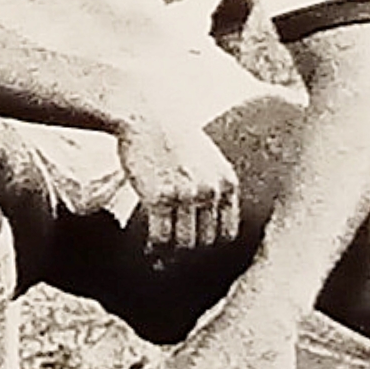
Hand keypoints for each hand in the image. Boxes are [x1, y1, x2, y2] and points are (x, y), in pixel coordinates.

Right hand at [114, 106, 240, 257]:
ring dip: (171, 252)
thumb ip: (212, 184)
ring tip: (159, 254)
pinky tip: (148, 248)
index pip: (227, 232)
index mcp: (227, 182)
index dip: (209, 244)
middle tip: (172, 254)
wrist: (142, 114)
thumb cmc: (170, 135)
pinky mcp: (160, 197)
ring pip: (185, 243)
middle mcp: (212, 191)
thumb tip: (207, 215)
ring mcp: (187, 195)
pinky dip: (154, 247)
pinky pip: (161, 236)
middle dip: (188, 250)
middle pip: (207, 240)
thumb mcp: (205, 157)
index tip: (192, 246)